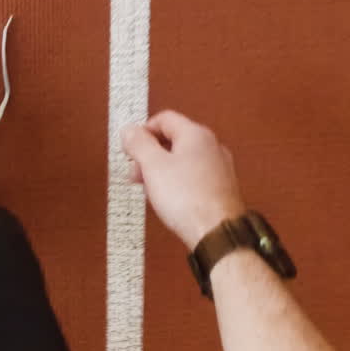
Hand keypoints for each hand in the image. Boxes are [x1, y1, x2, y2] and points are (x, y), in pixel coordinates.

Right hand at [122, 110, 244, 249]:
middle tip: (137, 172)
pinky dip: (178, 182)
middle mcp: (211, 146)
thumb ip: (138, 144)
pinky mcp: (221, 187)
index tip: (131, 148)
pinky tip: (170, 199)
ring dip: (162, 170)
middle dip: (150, 154)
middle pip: (174, 139)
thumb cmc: (189, 199)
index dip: (142, 131)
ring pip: (183, 159)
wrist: (216, 232)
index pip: (164, 119)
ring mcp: (219, 167)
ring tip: (151, 189)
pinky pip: (194, 176)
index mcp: (195, 134)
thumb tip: (129, 130)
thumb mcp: (152, 166)